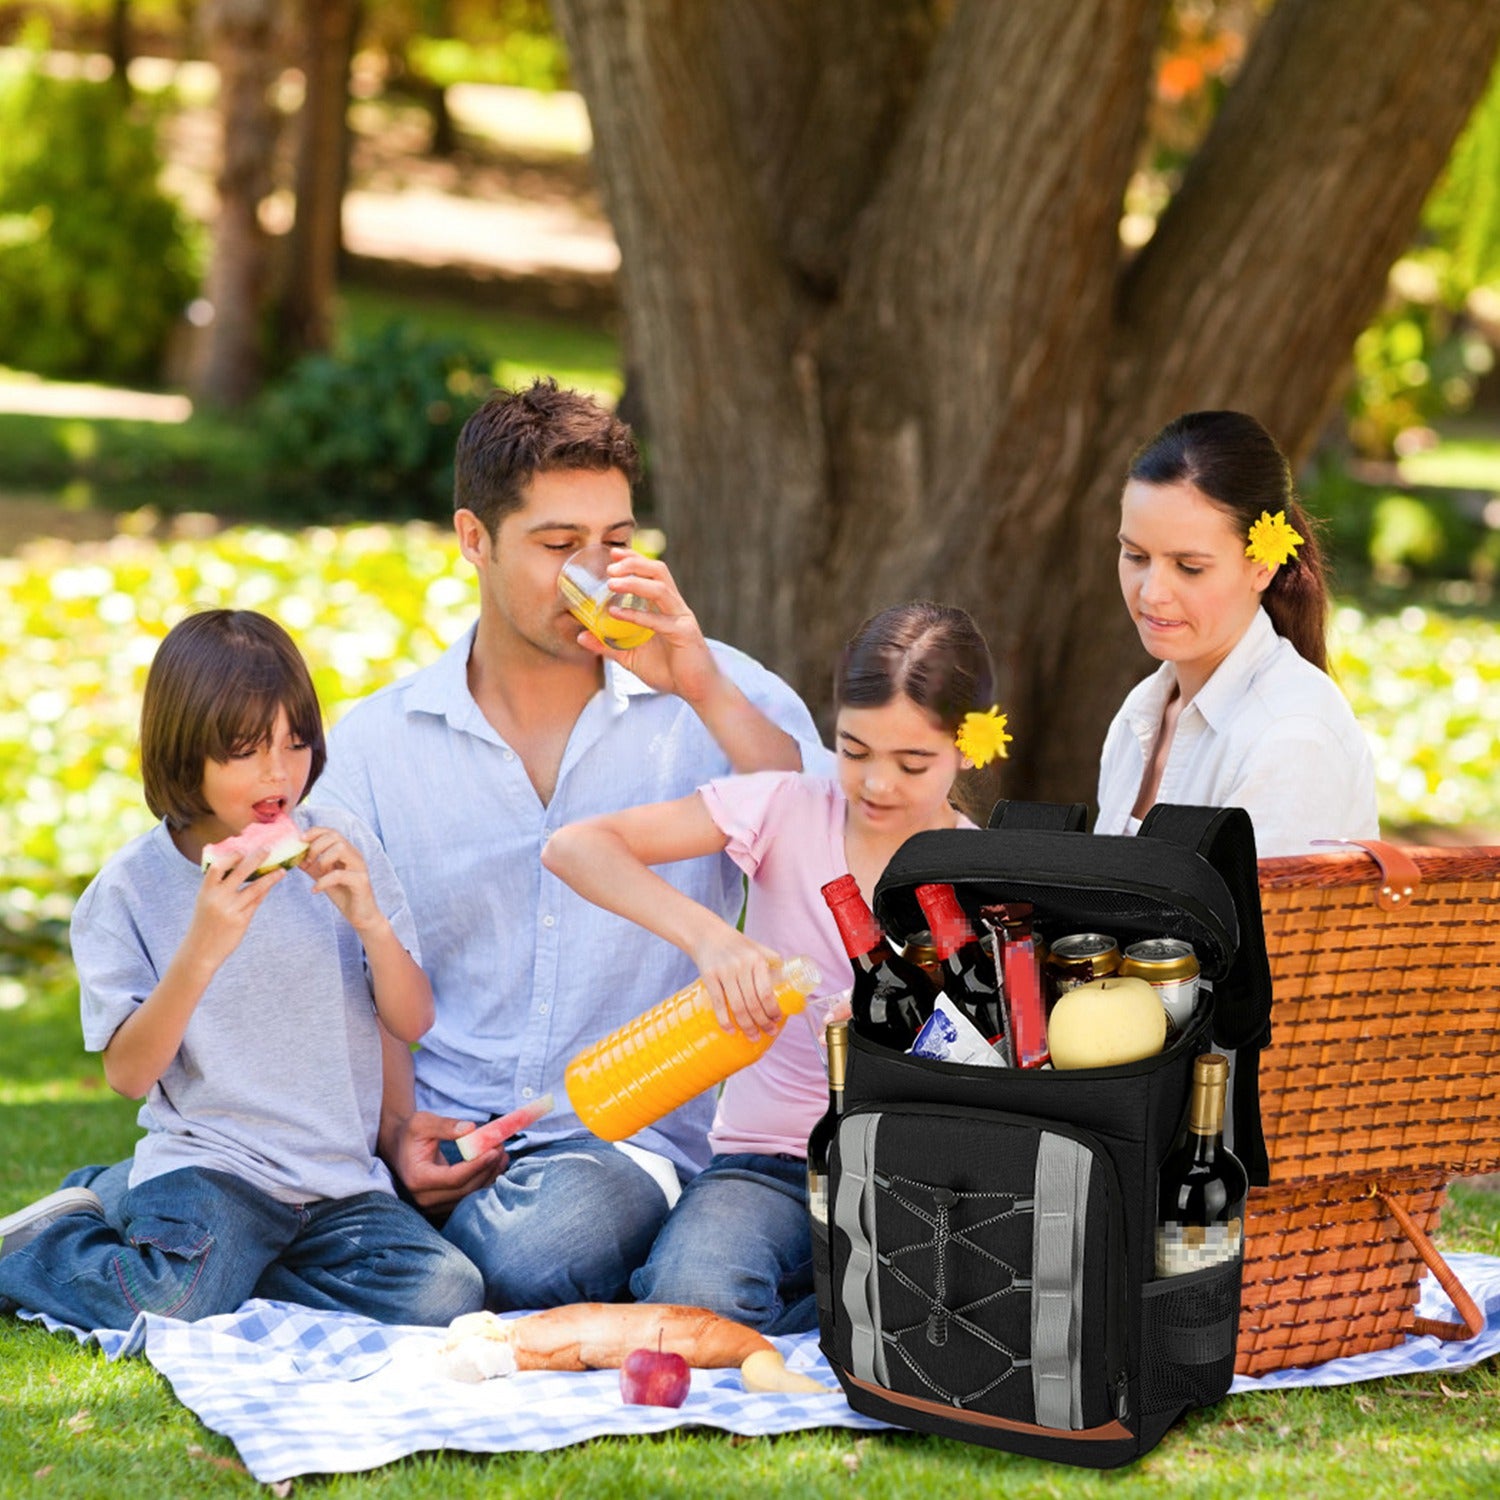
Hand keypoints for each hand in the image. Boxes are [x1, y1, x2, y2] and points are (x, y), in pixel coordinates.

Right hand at [186, 847, 285, 969]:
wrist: (200, 951)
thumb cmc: (204, 923)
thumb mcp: (205, 902)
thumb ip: (218, 887)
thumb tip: (238, 869)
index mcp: (205, 891)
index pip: (217, 867)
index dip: (230, 857)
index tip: (242, 850)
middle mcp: (217, 898)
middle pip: (240, 872)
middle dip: (256, 858)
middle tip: (268, 849)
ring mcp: (230, 909)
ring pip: (255, 888)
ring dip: (270, 877)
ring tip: (282, 870)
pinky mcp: (241, 921)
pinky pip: (256, 902)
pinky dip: (264, 891)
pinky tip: (272, 884)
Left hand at [302, 825, 380, 930]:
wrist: (361, 915)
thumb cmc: (344, 894)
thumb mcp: (323, 876)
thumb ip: (312, 865)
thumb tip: (295, 856)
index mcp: (347, 852)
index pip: (332, 832)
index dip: (315, 832)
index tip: (300, 840)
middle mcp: (355, 855)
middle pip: (336, 837)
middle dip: (316, 846)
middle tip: (308, 861)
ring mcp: (359, 867)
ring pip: (341, 849)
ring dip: (323, 859)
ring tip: (317, 872)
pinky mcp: (360, 882)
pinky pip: (340, 875)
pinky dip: (323, 881)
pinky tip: (316, 889)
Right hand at [383, 1109, 507, 1210]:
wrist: (399, 1148)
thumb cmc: (411, 1134)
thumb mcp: (423, 1122)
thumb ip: (445, 1126)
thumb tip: (471, 1129)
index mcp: (418, 1179)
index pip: (454, 1178)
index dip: (476, 1165)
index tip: (494, 1150)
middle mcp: (425, 1198)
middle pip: (465, 1189)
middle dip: (487, 1168)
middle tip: (501, 1147)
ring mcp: (434, 1205)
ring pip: (470, 1195)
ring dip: (490, 1175)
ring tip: (503, 1154)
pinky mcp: (443, 1205)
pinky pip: (468, 1196)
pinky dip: (484, 1181)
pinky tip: (496, 1165)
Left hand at [574, 549, 719, 704]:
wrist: (698, 690)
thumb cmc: (669, 671)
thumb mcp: (631, 657)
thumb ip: (608, 645)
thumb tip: (581, 636)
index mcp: (665, 607)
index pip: (652, 573)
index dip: (634, 559)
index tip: (613, 553)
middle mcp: (675, 607)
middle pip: (658, 571)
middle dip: (634, 563)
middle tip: (610, 564)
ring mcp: (681, 618)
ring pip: (660, 589)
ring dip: (634, 582)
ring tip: (612, 582)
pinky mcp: (685, 634)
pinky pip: (659, 620)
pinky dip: (637, 614)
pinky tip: (617, 613)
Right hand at [690, 927, 790, 1039]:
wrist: (707, 934)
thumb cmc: (736, 944)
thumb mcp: (757, 948)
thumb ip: (773, 963)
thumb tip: (790, 982)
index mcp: (757, 960)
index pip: (767, 991)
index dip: (772, 1009)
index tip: (777, 1020)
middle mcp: (741, 965)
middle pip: (753, 1003)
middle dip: (762, 1022)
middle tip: (768, 1032)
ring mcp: (724, 972)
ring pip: (737, 1006)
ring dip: (746, 1026)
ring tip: (752, 1036)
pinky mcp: (709, 976)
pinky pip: (718, 1003)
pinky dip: (724, 1020)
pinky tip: (730, 1031)